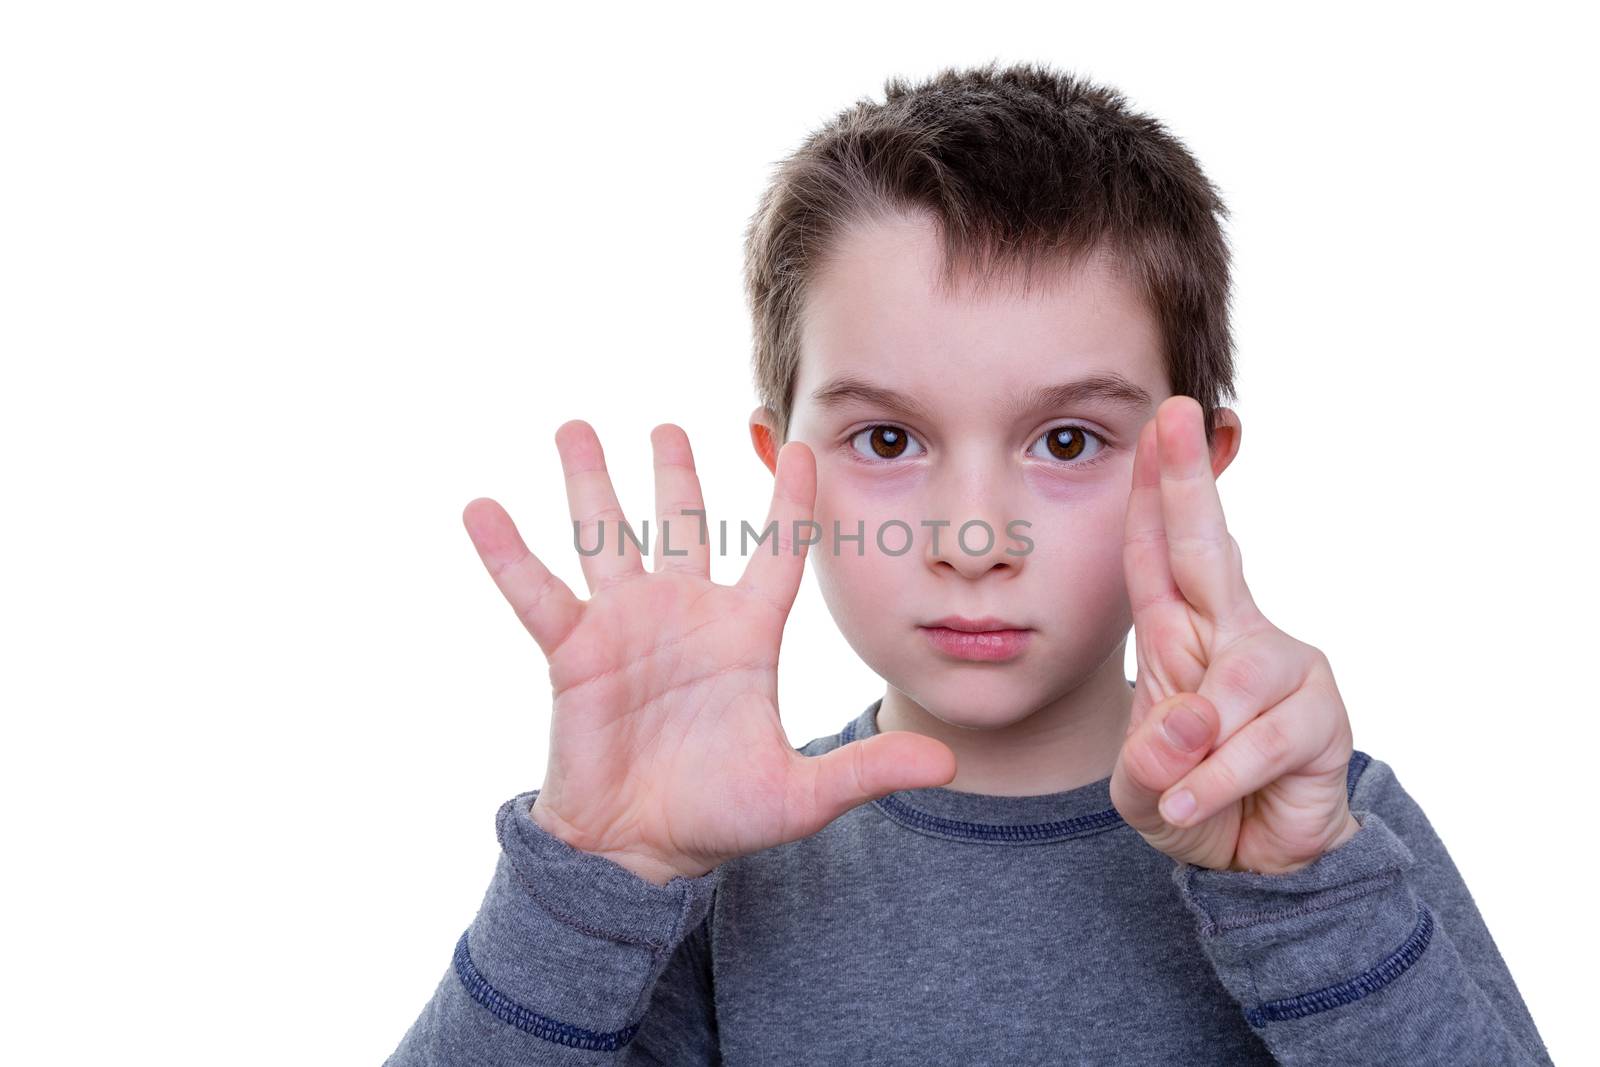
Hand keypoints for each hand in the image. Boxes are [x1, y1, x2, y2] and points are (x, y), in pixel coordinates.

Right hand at [462, 421, 956, 884]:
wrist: (639, 854)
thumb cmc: (719, 818)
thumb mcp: (801, 796)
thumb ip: (866, 772)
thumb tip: (949, 767)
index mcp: (744, 636)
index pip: (776, 554)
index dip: (790, 504)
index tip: (802, 447)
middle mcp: (684, 616)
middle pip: (682, 526)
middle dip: (674, 474)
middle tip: (668, 423)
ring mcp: (625, 627)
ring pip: (607, 538)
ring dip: (590, 483)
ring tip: (573, 426)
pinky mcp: (573, 652)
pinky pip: (538, 593)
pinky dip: (509, 554)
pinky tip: (482, 506)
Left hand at [1109, 397, 1359, 874]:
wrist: (1251, 861)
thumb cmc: (1190, 797)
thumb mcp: (1142, 780)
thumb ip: (1150, 756)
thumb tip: (1185, 723)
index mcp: (1182, 633)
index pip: (1158, 554)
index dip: (1150, 493)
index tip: (1153, 427)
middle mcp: (1235, 634)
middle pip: (1209, 549)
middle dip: (1188, 483)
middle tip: (1178, 418)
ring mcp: (1284, 669)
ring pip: (1235, 681)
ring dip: (1196, 743)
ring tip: (1175, 787)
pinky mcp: (1320, 717)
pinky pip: (1258, 740)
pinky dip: (1217, 777)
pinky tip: (1193, 802)